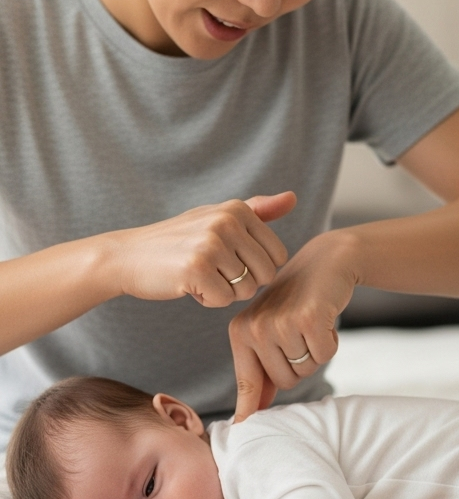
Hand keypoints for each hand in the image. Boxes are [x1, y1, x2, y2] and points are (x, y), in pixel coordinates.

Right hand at [112, 192, 295, 307]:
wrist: (126, 256)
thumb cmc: (178, 240)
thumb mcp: (217, 217)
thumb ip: (258, 210)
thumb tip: (293, 198)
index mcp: (238, 209)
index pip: (277, 256)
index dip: (255, 267)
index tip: (228, 259)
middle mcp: (228, 221)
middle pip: (265, 275)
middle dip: (243, 282)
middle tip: (212, 270)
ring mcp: (212, 243)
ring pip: (246, 290)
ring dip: (223, 291)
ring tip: (199, 274)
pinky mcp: (197, 267)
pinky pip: (224, 300)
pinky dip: (207, 299)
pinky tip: (188, 284)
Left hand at [229, 230, 352, 420]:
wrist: (324, 263)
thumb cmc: (297, 301)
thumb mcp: (271, 331)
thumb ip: (260, 370)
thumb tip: (249, 413)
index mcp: (240, 332)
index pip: (247, 382)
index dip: (248, 408)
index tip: (241, 428)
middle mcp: (255, 328)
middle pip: (284, 381)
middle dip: (299, 365)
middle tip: (301, 335)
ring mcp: (281, 323)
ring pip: (305, 370)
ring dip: (315, 353)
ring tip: (311, 325)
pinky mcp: (309, 320)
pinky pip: (324, 356)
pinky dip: (331, 343)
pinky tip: (325, 320)